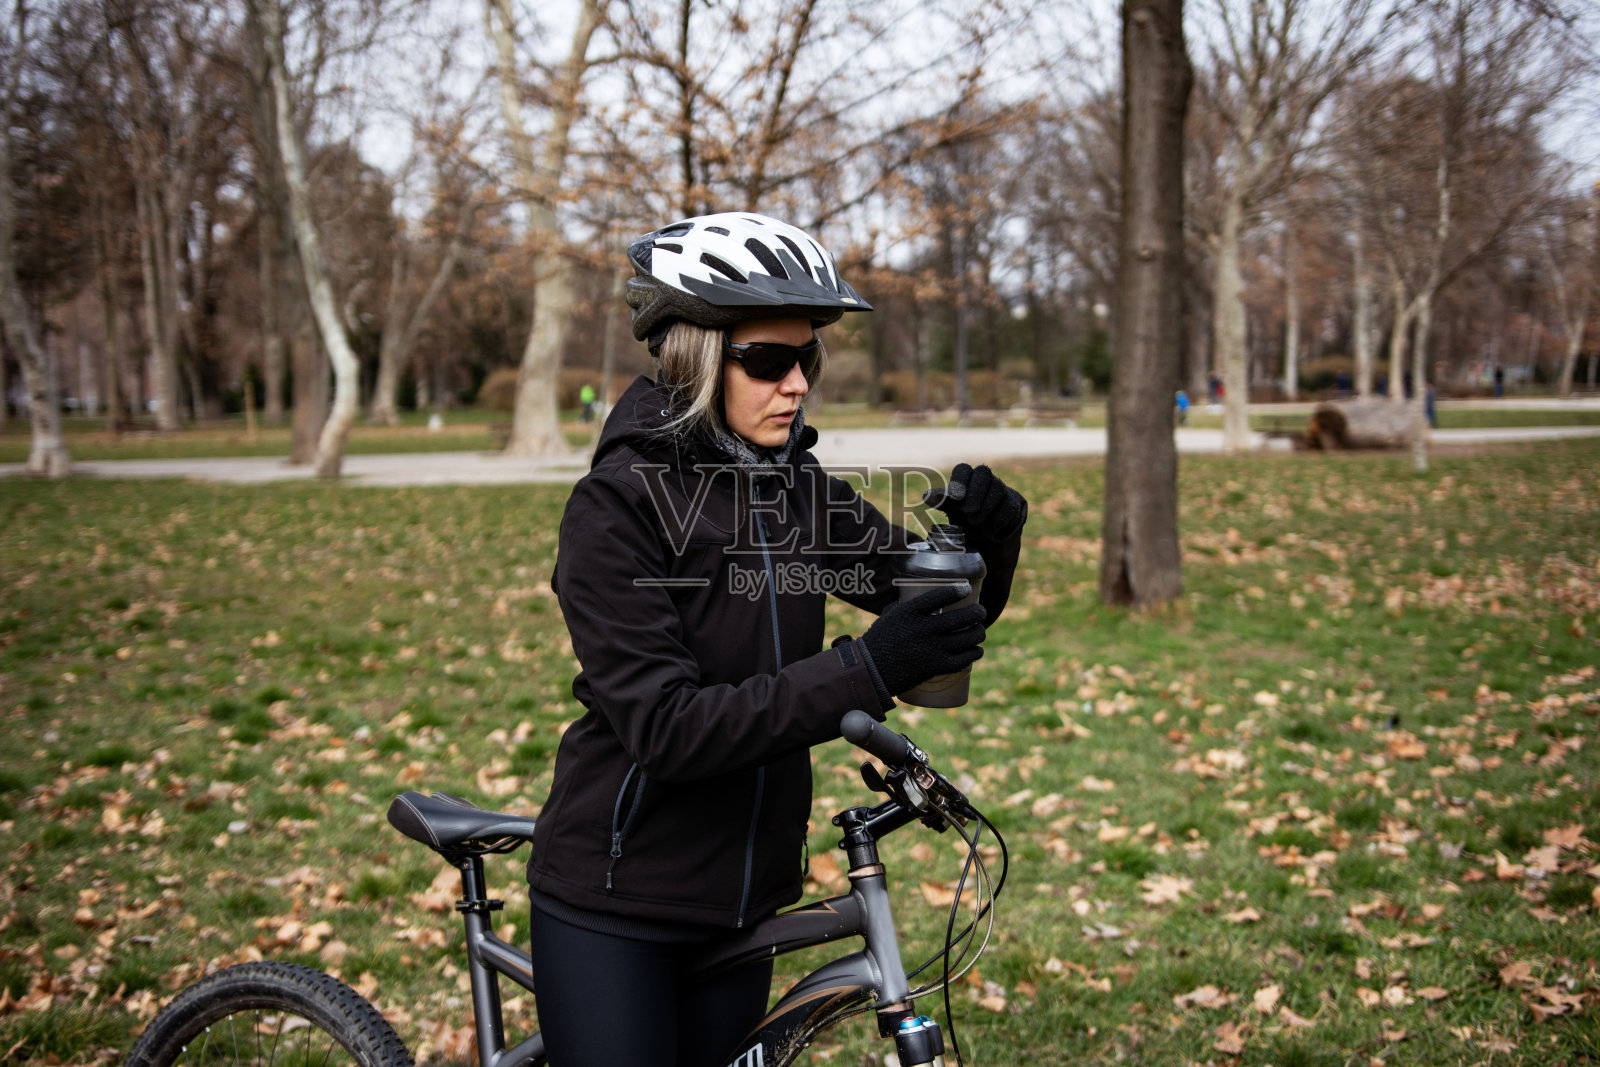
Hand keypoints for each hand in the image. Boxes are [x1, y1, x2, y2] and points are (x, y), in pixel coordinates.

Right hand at [860, 583, 986, 696]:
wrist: (870, 671)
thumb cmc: (878, 641)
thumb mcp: (889, 617)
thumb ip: (904, 607)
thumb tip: (915, 597)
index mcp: (909, 612)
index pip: (940, 596)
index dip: (957, 591)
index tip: (966, 589)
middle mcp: (923, 628)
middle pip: (962, 617)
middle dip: (977, 613)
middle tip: (980, 613)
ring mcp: (931, 649)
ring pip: (968, 638)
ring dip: (979, 633)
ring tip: (979, 631)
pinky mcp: (936, 667)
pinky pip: (964, 659)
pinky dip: (975, 653)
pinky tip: (977, 650)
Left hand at [924, 463, 1026, 542]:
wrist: (986, 531)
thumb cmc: (964, 514)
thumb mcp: (951, 508)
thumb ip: (941, 501)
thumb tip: (926, 496)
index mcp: (966, 476)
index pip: (963, 469)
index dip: (959, 481)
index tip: (955, 498)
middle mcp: (985, 478)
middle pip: (983, 473)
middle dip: (975, 494)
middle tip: (967, 512)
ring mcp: (1001, 488)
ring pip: (997, 490)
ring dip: (985, 508)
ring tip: (975, 522)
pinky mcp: (1013, 502)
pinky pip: (1008, 506)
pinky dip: (997, 520)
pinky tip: (988, 530)